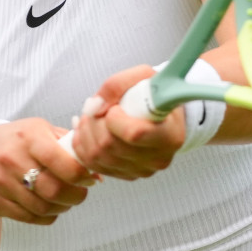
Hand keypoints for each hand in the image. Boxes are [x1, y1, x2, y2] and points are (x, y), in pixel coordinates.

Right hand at [0, 118, 96, 224]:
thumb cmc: (20, 140)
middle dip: (76, 196)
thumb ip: (70, 147)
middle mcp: (10, 158)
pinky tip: (49, 206)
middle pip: (53, 190)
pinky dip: (46, 216)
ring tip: (66, 199)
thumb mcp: (42, 130)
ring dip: (62, 207)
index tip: (89, 179)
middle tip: (81, 193)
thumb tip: (97, 173)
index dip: (82, 176)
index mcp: (29, 137)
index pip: (62, 162)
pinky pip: (28, 217)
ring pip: (42, 207)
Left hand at [70, 65, 186, 179]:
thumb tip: (95, 107)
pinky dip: (82, 146)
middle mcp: (158, 158)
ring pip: (98, 156)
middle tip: (96, 107)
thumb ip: (117, 85)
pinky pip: (93, 164)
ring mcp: (142, 170)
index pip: (134, 134)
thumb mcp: (143, 76)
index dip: (114, 119)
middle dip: (94, 122)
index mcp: (170, 135)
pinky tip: (85, 130)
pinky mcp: (126, 174)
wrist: (163, 110)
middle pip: (111, 146)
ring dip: (85, 132)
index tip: (115, 107)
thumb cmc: (155, 93)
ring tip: (90, 115)